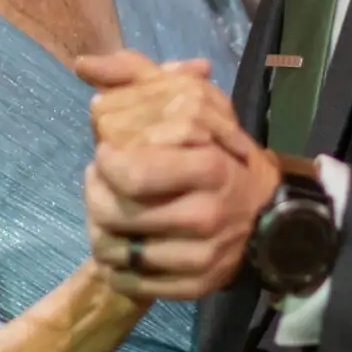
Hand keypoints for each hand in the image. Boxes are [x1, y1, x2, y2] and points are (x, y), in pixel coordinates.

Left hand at [73, 52, 277, 299]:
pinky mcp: (196, 287)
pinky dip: (115, 268)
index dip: (106, 162)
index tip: (107, 153)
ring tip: (106, 212)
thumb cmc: (219, 149)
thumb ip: (136, 75)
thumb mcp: (189, 100)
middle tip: (98, 182)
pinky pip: (133, 285)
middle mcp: (207, 216)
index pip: (131, 174)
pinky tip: (120, 246)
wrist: (267, 211)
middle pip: (116, 214)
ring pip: (118, 253)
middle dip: (94, 194)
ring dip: (99, 230)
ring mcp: (203, 256)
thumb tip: (84, 65)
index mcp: (208, 167)